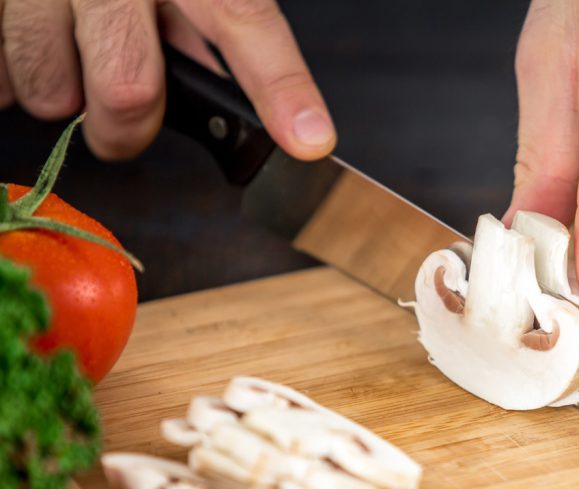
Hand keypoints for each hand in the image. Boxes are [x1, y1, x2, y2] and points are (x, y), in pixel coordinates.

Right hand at [0, 0, 334, 160]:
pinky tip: (32, 47)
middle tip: (127, 123)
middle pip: (128, 88)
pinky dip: (15, 81)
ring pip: (52, 92)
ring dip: (64, 98)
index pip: (243, 19)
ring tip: (70, 59)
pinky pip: (0, 80)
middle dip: (127, 130)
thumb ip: (208, 27)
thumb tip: (244, 106)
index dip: (279, 86)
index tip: (308, 138)